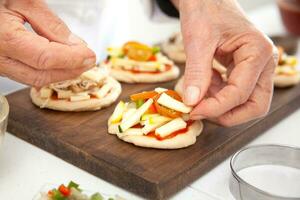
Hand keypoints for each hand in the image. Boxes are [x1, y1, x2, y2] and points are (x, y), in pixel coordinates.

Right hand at [0, 0, 95, 86]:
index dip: (71, 59)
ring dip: (61, 74)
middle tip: (89, 61)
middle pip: (41, 74)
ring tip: (79, 62)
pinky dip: (48, 72)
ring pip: (34, 79)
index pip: (45, 58)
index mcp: (2, 37)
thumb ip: (50, 24)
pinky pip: (26, 75)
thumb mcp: (23, 1)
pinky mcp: (0, 66)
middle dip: (70, 70)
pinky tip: (60, 64)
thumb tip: (75, 45)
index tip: (90, 56)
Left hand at [173, 0, 277, 125]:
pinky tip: (203, 84)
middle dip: (226, 114)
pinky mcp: (244, 71)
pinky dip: (217, 96)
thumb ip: (197, 72)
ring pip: (246, 103)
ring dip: (219, 105)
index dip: (216, 107)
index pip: (241, 93)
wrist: (206, 1)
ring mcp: (256, 69)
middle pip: (254, 106)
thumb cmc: (206, 11)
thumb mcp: (198, 41)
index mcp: (257, 52)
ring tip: (197, 90)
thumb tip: (192, 102)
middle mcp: (263, 63)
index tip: (193, 111)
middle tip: (199, 111)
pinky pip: (234, 94)